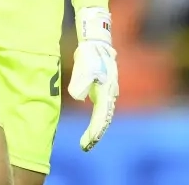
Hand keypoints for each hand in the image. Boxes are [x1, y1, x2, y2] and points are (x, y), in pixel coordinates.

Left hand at [68, 7, 117, 150]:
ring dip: (97, 128)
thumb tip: (78, 97)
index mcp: (106, 91)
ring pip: (105, 115)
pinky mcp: (104, 90)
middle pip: (104, 119)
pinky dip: (97, 120)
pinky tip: (92, 127)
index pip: (101, 117)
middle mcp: (110, 94)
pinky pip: (102, 109)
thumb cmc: (90, 55)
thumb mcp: (83, 67)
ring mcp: (108, 92)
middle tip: (85, 146)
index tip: (86, 144)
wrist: (97, 43)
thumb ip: (80, 82)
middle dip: (96, 134)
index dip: (94, 132)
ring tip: (88, 141)